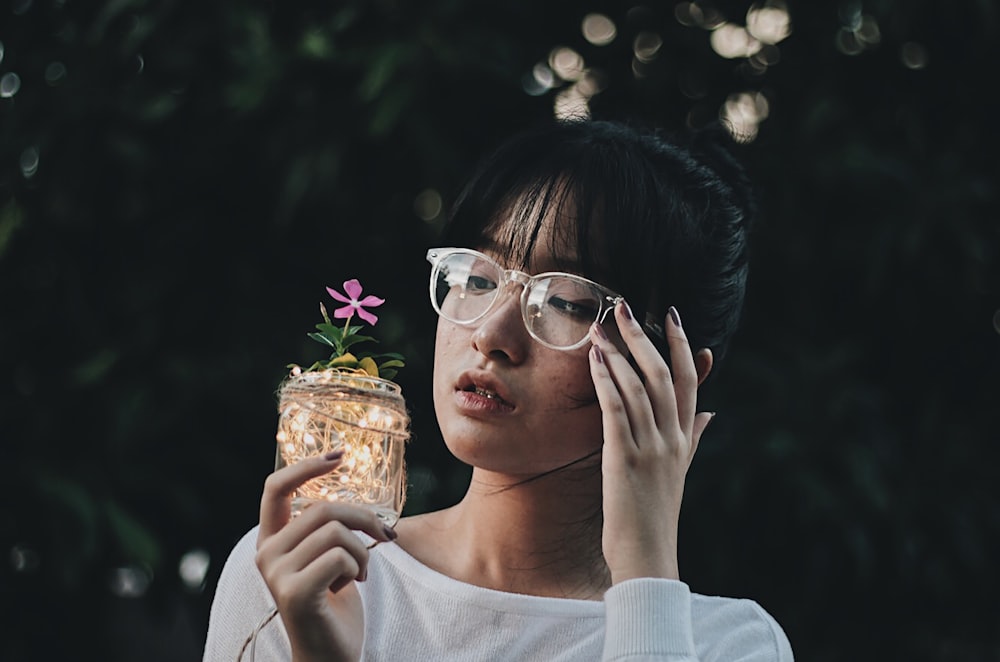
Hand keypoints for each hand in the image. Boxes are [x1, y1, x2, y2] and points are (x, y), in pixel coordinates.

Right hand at [255, 452, 396, 661]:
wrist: (331, 654)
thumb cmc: (335, 601)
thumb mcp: (328, 554)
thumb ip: (326, 525)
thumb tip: (353, 484)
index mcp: (271, 540)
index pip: (275, 488)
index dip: (306, 467)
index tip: (339, 455)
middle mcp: (266, 554)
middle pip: (324, 509)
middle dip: (365, 519)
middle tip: (387, 535)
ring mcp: (276, 573)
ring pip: (337, 532)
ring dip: (364, 551)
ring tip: (360, 573)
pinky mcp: (295, 591)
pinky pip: (341, 556)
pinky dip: (360, 568)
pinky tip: (353, 586)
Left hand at [588, 304, 713, 584]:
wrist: (647, 555)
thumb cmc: (657, 513)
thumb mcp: (681, 471)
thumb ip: (695, 438)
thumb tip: (713, 414)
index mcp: (686, 439)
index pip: (690, 382)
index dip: (682, 346)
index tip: (672, 316)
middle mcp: (672, 438)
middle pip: (664, 375)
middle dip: (644, 337)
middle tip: (624, 307)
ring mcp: (651, 447)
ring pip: (639, 387)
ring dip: (617, 353)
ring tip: (599, 327)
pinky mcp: (625, 458)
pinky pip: (616, 410)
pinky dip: (605, 381)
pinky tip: (593, 360)